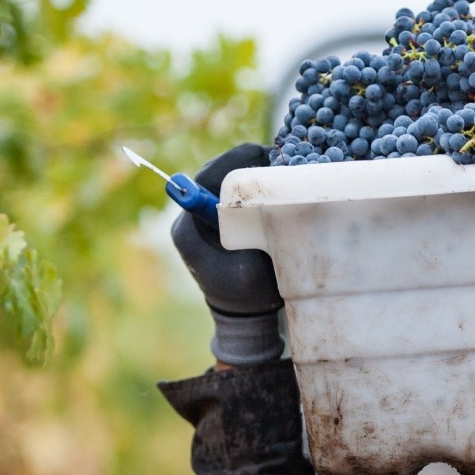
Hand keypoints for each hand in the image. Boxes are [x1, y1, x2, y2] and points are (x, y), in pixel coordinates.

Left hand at [171, 143, 283, 364]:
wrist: (242, 317)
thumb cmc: (249, 296)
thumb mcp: (255, 270)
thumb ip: (259, 235)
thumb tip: (281, 197)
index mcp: (190, 226)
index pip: (208, 176)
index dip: (240, 162)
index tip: (272, 158)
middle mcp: (190, 216)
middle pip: (219, 171)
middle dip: (251, 163)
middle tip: (285, 162)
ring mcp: (203, 216)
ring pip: (228, 178)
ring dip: (255, 173)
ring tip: (285, 171)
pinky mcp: (217, 218)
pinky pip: (234, 191)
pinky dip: (256, 185)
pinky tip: (278, 185)